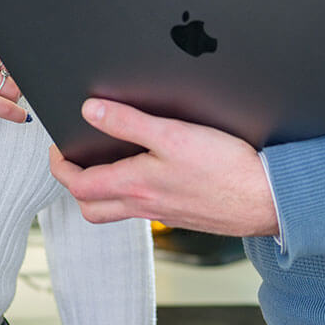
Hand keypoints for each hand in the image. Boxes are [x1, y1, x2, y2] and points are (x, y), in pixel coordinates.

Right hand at [0, 22, 26, 121]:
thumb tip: (8, 59)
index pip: (10, 45)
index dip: (13, 61)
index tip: (17, 69)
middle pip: (13, 67)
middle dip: (13, 78)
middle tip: (9, 85)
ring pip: (11, 87)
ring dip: (11, 96)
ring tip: (5, 98)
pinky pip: (3, 106)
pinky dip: (16, 113)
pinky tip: (21, 116)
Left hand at [49, 98, 278, 236]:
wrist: (267, 198)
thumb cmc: (226, 168)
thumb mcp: (171, 134)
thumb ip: (128, 122)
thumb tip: (90, 111)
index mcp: (136, 185)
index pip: (80, 184)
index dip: (60, 165)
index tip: (56, 148)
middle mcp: (145, 205)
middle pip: (91, 207)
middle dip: (74, 184)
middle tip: (73, 159)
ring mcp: (162, 212)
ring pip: (116, 211)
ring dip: (100, 191)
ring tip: (103, 163)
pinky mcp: (181, 212)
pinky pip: (142, 208)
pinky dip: (130, 193)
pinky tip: (145, 171)